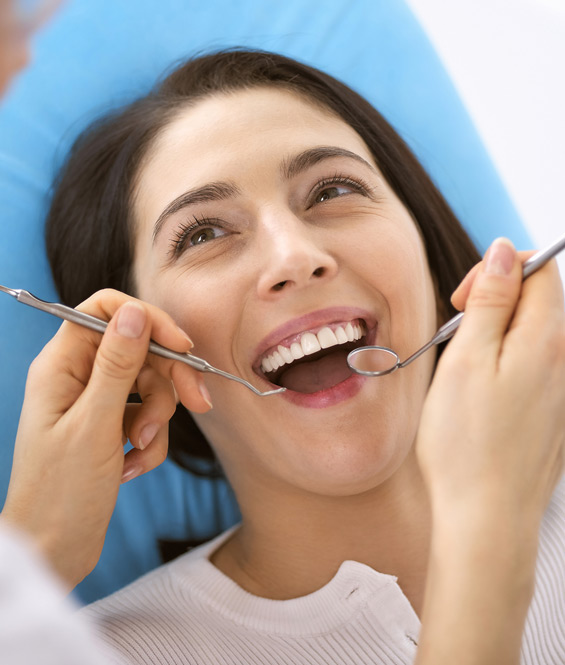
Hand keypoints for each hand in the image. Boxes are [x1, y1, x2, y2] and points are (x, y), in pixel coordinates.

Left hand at [1, 289, 211, 587]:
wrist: (54, 551)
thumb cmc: (60, 493)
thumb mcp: (95, 425)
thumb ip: (117, 366)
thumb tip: (135, 313)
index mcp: (62, 365)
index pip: (106, 311)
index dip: (147, 320)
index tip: (181, 346)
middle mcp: (78, 376)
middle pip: (139, 349)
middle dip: (169, 379)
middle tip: (199, 404)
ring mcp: (96, 402)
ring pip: (150, 385)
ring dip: (157, 419)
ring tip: (140, 450)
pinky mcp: (111, 426)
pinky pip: (148, 416)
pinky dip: (150, 441)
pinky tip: (133, 467)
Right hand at [418, 239, 564, 524]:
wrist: (487, 517)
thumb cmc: (467, 444)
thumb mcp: (467, 359)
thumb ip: (493, 301)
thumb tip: (505, 252)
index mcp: (546, 339)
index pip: (539, 269)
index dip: (497, 271)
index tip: (465, 302)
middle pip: (540, 299)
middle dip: (496, 301)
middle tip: (459, 333)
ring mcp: (562, 389)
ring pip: (533, 334)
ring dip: (497, 334)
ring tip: (465, 368)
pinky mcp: (553, 412)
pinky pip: (534, 366)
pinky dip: (505, 364)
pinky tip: (481, 394)